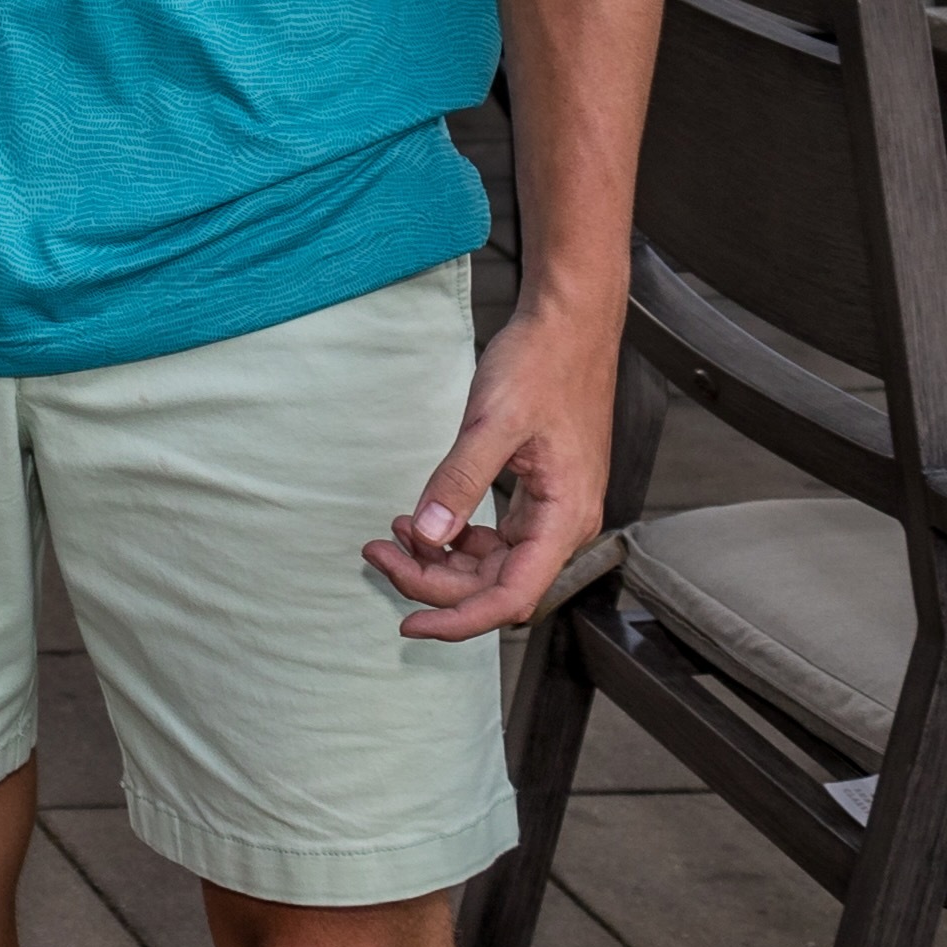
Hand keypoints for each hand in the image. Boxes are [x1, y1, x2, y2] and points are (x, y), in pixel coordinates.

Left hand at [367, 292, 622, 641]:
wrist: (569, 321)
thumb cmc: (542, 363)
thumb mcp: (492, 422)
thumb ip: (459, 480)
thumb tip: (429, 535)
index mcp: (564, 517)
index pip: (512, 597)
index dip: (459, 620)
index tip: (409, 625)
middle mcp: (564, 524)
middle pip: (495, 585)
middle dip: (433, 580)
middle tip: (376, 553)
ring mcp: (552, 510)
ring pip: (493, 564)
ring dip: (440, 559)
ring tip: (391, 534)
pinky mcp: (538, 492)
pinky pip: (495, 537)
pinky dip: (455, 535)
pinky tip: (422, 518)